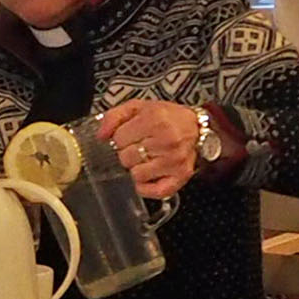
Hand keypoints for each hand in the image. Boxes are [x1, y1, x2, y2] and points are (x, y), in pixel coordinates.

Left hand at [96, 98, 216, 197]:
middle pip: (126, 158)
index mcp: (155, 120)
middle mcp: (167, 140)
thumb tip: (100, 134)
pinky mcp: (181, 175)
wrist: (197, 126)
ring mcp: (174, 160)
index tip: (129, 136)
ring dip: (137, 168)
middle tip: (139, 147)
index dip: (120, 138)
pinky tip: (148, 176)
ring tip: (146, 158)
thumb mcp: (139, 107)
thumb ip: (114, 116)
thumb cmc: (168, 117)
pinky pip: (155, 191)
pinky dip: (147, 187)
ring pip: (137, 175)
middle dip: (127, 153)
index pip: (118, 139)